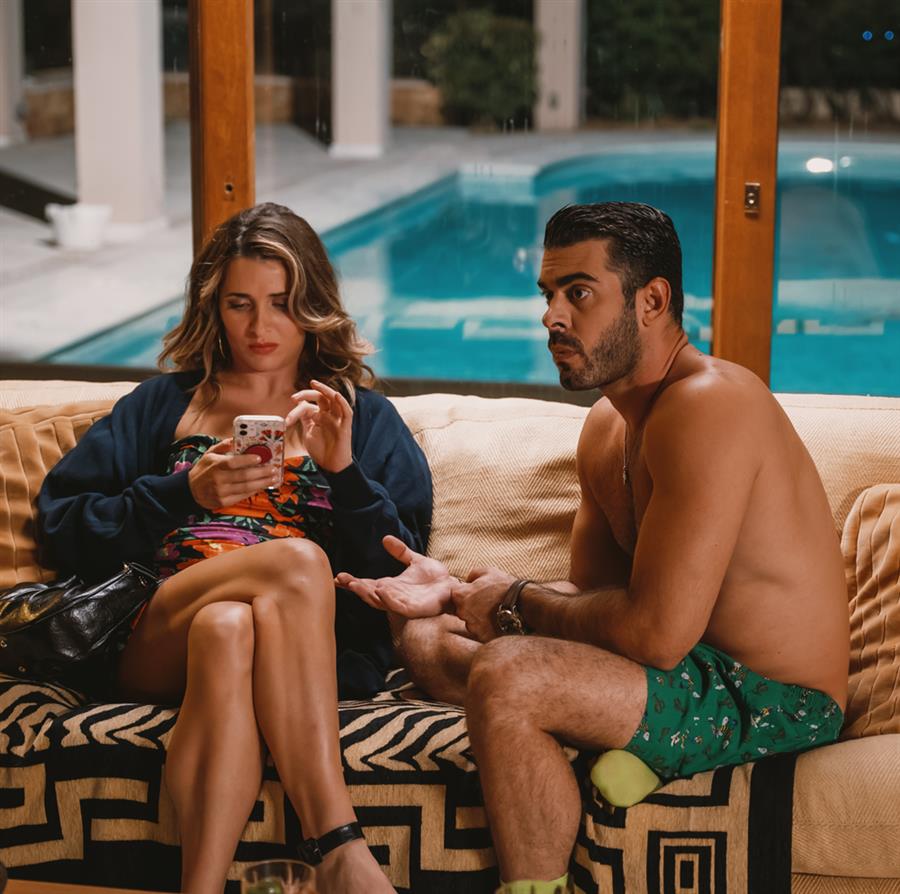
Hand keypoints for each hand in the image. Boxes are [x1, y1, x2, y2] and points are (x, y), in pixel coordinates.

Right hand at [188, 438, 277, 508]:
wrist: (190, 490)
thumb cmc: (204, 470)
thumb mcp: (209, 454)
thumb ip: (223, 446)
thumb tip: (235, 438)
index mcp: (215, 465)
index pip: (233, 462)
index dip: (247, 460)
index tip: (260, 457)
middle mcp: (218, 479)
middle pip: (244, 476)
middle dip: (261, 472)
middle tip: (273, 469)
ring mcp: (221, 492)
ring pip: (246, 487)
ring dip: (262, 483)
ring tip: (273, 478)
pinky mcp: (223, 502)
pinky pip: (242, 496)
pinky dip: (254, 491)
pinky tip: (263, 486)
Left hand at [285, 379, 351, 472]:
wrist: (331, 466)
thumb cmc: (321, 451)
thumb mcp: (308, 433)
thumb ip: (305, 420)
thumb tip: (298, 407)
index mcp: (319, 417)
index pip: (308, 406)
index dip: (296, 409)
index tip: (287, 417)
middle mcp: (329, 415)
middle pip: (321, 397)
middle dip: (307, 394)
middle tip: (294, 397)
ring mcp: (337, 420)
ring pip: (334, 399)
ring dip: (325, 390)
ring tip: (314, 383)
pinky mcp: (345, 427)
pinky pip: (346, 412)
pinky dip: (342, 403)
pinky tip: (336, 395)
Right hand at [335, 535, 455, 618]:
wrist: (453, 587)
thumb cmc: (435, 578)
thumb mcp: (415, 560)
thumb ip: (401, 552)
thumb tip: (386, 538)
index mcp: (391, 586)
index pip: (368, 584)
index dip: (353, 582)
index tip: (339, 576)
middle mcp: (394, 596)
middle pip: (370, 594)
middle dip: (356, 588)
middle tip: (342, 580)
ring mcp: (403, 604)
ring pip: (381, 601)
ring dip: (368, 594)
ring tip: (356, 585)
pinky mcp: (414, 609)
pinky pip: (399, 606)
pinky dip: (389, 599)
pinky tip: (381, 591)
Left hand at [451, 567, 515, 642]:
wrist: (523, 604)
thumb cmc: (505, 586)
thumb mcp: (488, 571)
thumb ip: (472, 574)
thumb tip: (467, 580)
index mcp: (460, 595)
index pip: (454, 596)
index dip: (465, 594)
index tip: (475, 594)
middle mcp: (462, 611)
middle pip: (461, 610)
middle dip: (471, 607)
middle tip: (487, 603)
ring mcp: (471, 626)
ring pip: (470, 622)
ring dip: (479, 619)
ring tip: (494, 612)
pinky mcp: (481, 637)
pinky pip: (480, 633)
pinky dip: (486, 629)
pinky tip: (497, 621)